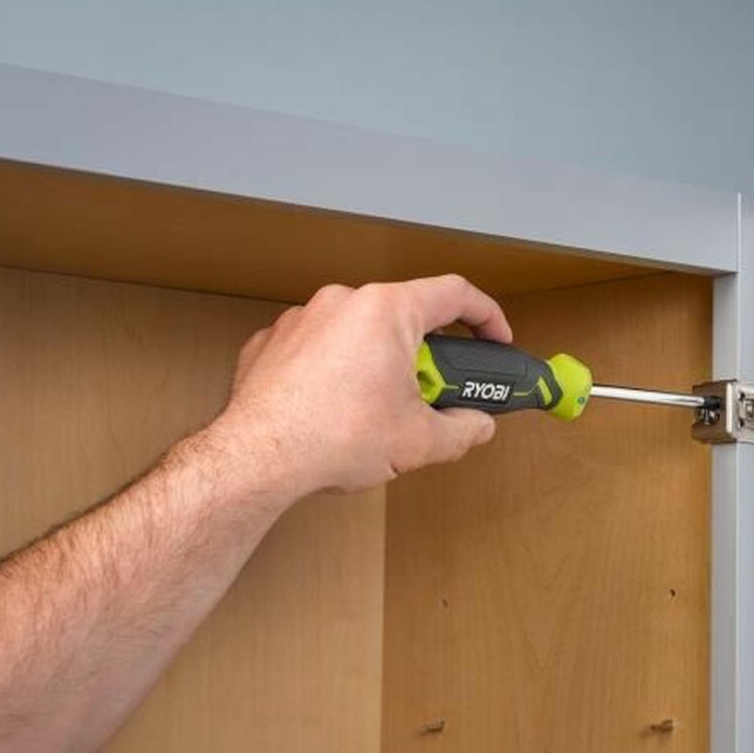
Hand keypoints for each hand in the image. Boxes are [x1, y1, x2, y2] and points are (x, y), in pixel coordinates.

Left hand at [215, 275, 512, 496]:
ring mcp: (301, 319)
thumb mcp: (420, 441)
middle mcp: (342, 302)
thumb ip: (463, 429)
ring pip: (357, 333)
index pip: (454, 294)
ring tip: (377, 411)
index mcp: (387, 311)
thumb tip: (478, 425)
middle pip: (403, 317)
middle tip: (432, 396)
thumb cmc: (334, 437)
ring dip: (378, 364)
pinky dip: (335, 373)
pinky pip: (318, 349)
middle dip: (424, 357)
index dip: (486, 316)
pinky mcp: (270, 343)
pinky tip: (335, 411)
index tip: (495, 339)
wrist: (258, 458)